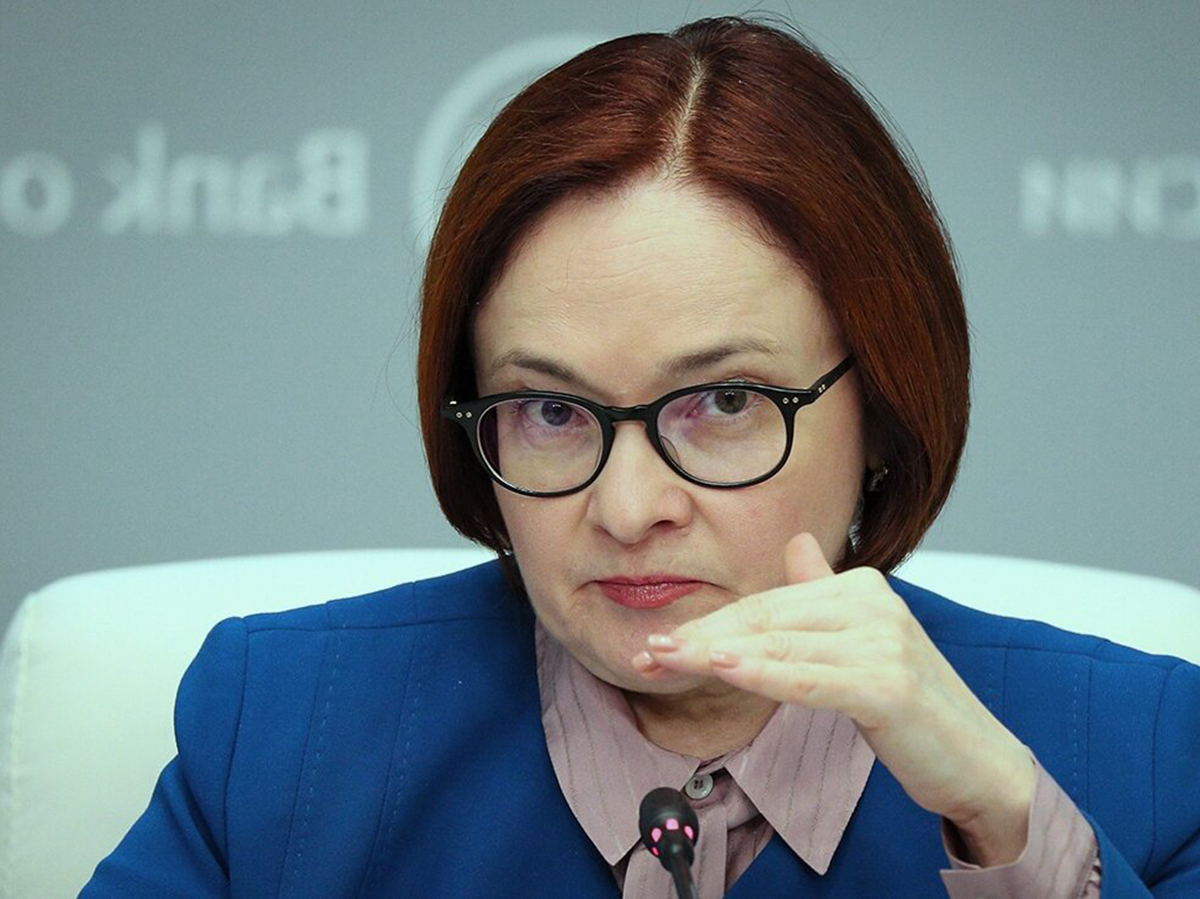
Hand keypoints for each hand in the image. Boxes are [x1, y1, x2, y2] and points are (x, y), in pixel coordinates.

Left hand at [639, 532, 1035, 857]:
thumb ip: (826, 592)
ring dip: (713, 655)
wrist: (979, 762)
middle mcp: (872, 604)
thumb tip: (797, 545)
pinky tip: (724, 669)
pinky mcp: (887, 686)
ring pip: (778, 647)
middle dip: (701, 638)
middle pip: (765, 620)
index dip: (712, 623)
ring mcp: (882, 643)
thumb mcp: (865, 639)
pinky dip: (763, 674)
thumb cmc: (913, 706)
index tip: (664, 639)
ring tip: (665, 659)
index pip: (768, 604)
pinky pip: (809, 679)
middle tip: (650, 650)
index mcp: (861, 588)